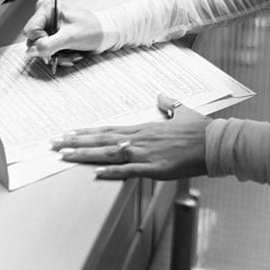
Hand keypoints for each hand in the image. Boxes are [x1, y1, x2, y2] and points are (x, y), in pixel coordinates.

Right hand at [23, 0, 101, 65]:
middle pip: (34, 41)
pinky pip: (49, 51)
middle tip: (64, 51)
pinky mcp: (54, 36)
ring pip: (41, 49)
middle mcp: (46, 16)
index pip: (30, 30)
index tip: (53, 46)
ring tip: (72, 52)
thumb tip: (31, 51)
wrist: (105, 34)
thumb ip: (48, 45)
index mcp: (48, 8)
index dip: (40, 41)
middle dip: (50, 51)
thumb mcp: (70, 37)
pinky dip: (60, 56)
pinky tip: (71, 53)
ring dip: (57, 55)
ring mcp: (49, 27)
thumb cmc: (93, 28)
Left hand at [50, 92, 210, 179]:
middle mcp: (140, 139)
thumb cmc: (200, 129)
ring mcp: (146, 153)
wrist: (214, 143)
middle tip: (54, 143)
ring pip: (109, 154)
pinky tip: (96, 174)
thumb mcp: (183, 111)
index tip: (69, 132)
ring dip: (85, 155)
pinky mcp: (155, 168)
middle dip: (76, 142)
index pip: (109, 129)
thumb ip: (170, 103)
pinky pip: (129, 171)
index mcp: (144, 128)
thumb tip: (162, 95)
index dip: (87, 132)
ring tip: (65, 156)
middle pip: (102, 140)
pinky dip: (111, 172)